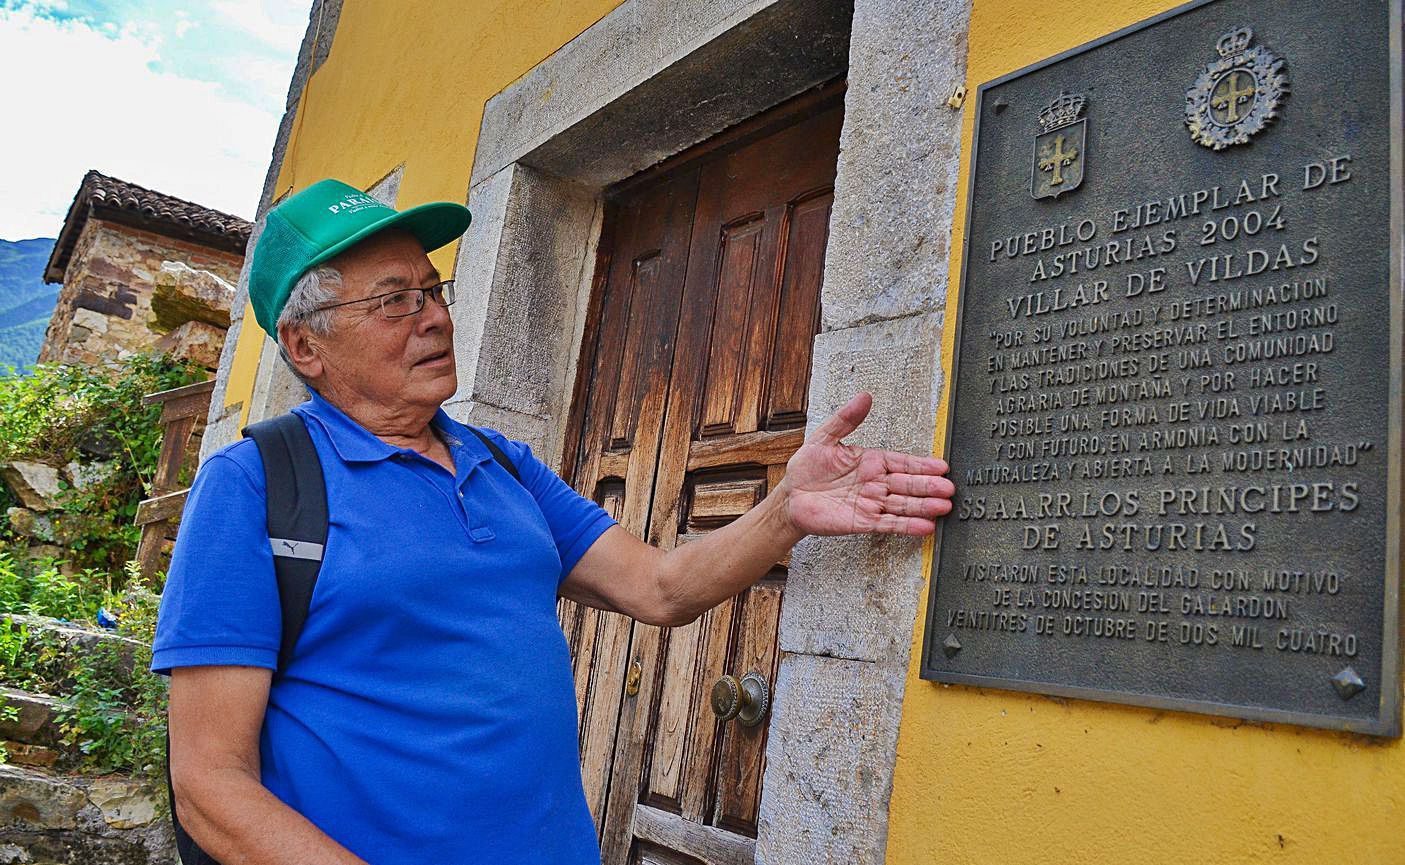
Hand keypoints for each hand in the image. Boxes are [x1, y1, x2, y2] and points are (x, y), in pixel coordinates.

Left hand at [778, 392, 954, 537]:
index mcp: (871, 462)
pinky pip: (888, 524)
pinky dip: (906, 526)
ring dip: (923, 507)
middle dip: (929, 487)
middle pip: (908, 485)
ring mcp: (871, 504)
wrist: (790, 497)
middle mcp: (876, 483)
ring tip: (943, 507)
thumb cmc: (807, 467)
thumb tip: (864, 396)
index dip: (921, 465)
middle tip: (949, 489)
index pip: (902, 462)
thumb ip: (846, 419)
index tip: (942, 466)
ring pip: (902, 505)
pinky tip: (925, 527)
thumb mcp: (824, 437)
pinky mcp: (862, 522)